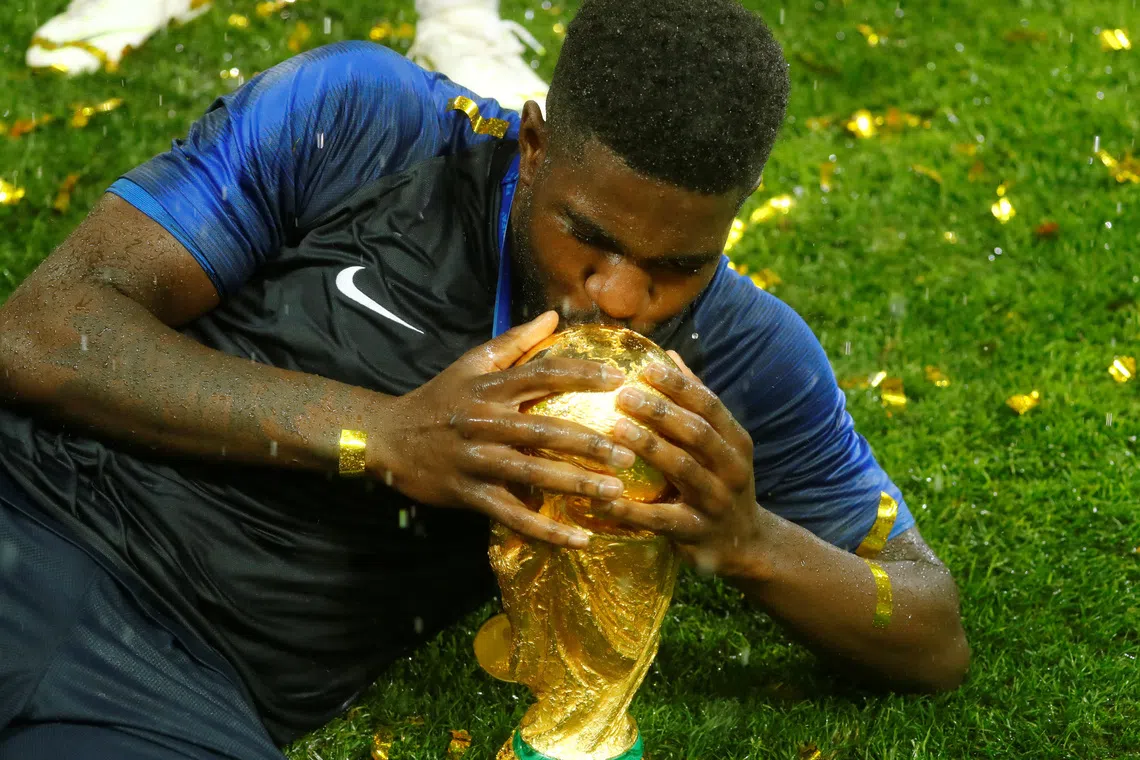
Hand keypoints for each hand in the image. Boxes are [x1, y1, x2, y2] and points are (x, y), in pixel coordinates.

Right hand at [379, 311, 636, 548]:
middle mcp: (484, 422)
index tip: (619, 378)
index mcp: (489, 388)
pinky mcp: (470, 494)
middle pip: (543, 430)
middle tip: (629, 450)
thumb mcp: (470, 364)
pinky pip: (512, 515)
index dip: (581, 374)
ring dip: (576, 484)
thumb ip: (514, 341)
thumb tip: (552, 315)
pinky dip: (546, 530)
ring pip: (532, 473)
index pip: (541, 374)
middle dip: (589, 442)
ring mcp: (477, 461)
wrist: (387, 439)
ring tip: (614, 491)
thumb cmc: (438, 398)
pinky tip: (579, 539)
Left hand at [602, 351, 766, 573]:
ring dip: (649, 448)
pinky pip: (661, 520)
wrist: (745, 544)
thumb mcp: (719, 443)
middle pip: (697, 434)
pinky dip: (631, 510)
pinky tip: (603, 498)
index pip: (709, 406)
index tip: (646, 368)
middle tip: (623, 395)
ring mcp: (717, 502)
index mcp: (735, 441)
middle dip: (661, 412)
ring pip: (683, 470)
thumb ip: (695, 403)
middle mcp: (731, 469)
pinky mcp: (697, 534)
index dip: (679, 385)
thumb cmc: (720, 481)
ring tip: (615, 430)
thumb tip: (669, 355)